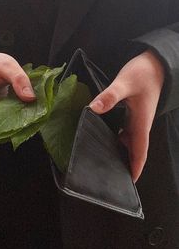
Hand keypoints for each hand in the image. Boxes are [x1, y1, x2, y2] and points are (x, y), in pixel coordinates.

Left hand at [89, 50, 164, 181]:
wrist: (155, 65)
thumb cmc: (143, 74)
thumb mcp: (125, 83)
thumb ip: (110, 96)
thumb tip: (93, 109)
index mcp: (141, 123)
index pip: (140, 151)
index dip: (135, 168)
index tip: (128, 183)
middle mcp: (140, 125)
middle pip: (133, 151)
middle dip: (124, 165)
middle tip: (108, 176)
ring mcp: (136, 121)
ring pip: (128, 143)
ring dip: (119, 153)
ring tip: (103, 161)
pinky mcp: (132, 115)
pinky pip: (125, 133)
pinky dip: (116, 140)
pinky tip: (103, 139)